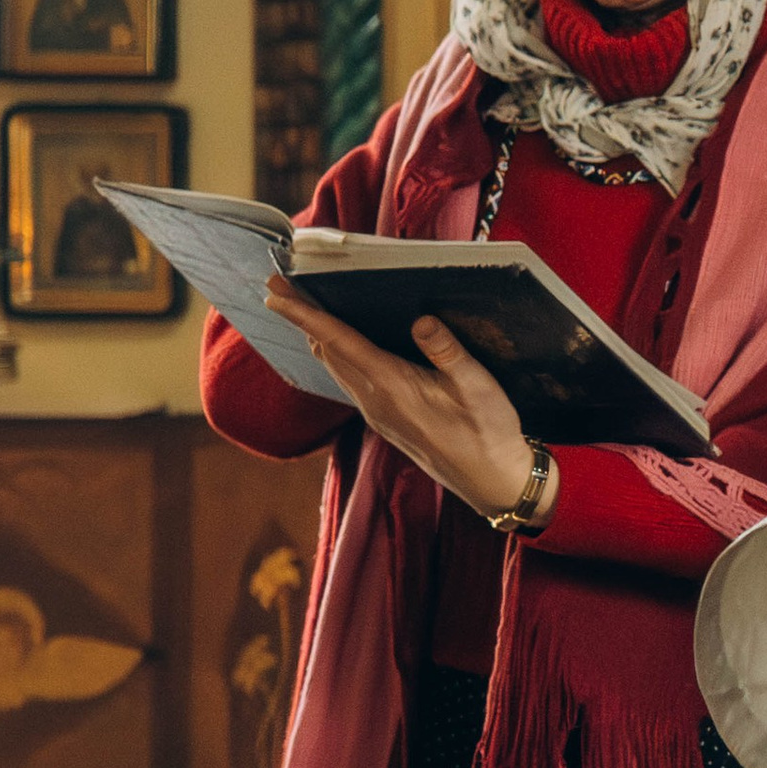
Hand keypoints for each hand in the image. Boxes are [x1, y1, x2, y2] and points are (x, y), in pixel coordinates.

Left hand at [265, 275, 558, 527]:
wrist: (490, 481)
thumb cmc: (489, 432)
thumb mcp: (479, 387)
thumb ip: (449, 353)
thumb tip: (421, 320)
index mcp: (394, 386)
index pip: (339, 342)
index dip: (305, 316)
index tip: (275, 294)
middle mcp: (376, 400)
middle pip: (328, 352)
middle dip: (301, 319)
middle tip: (279, 286)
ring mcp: (377, 413)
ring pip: (335, 367)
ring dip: (316, 336)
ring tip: (300, 308)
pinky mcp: (385, 419)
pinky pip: (348, 380)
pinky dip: (335, 354)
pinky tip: (338, 344)